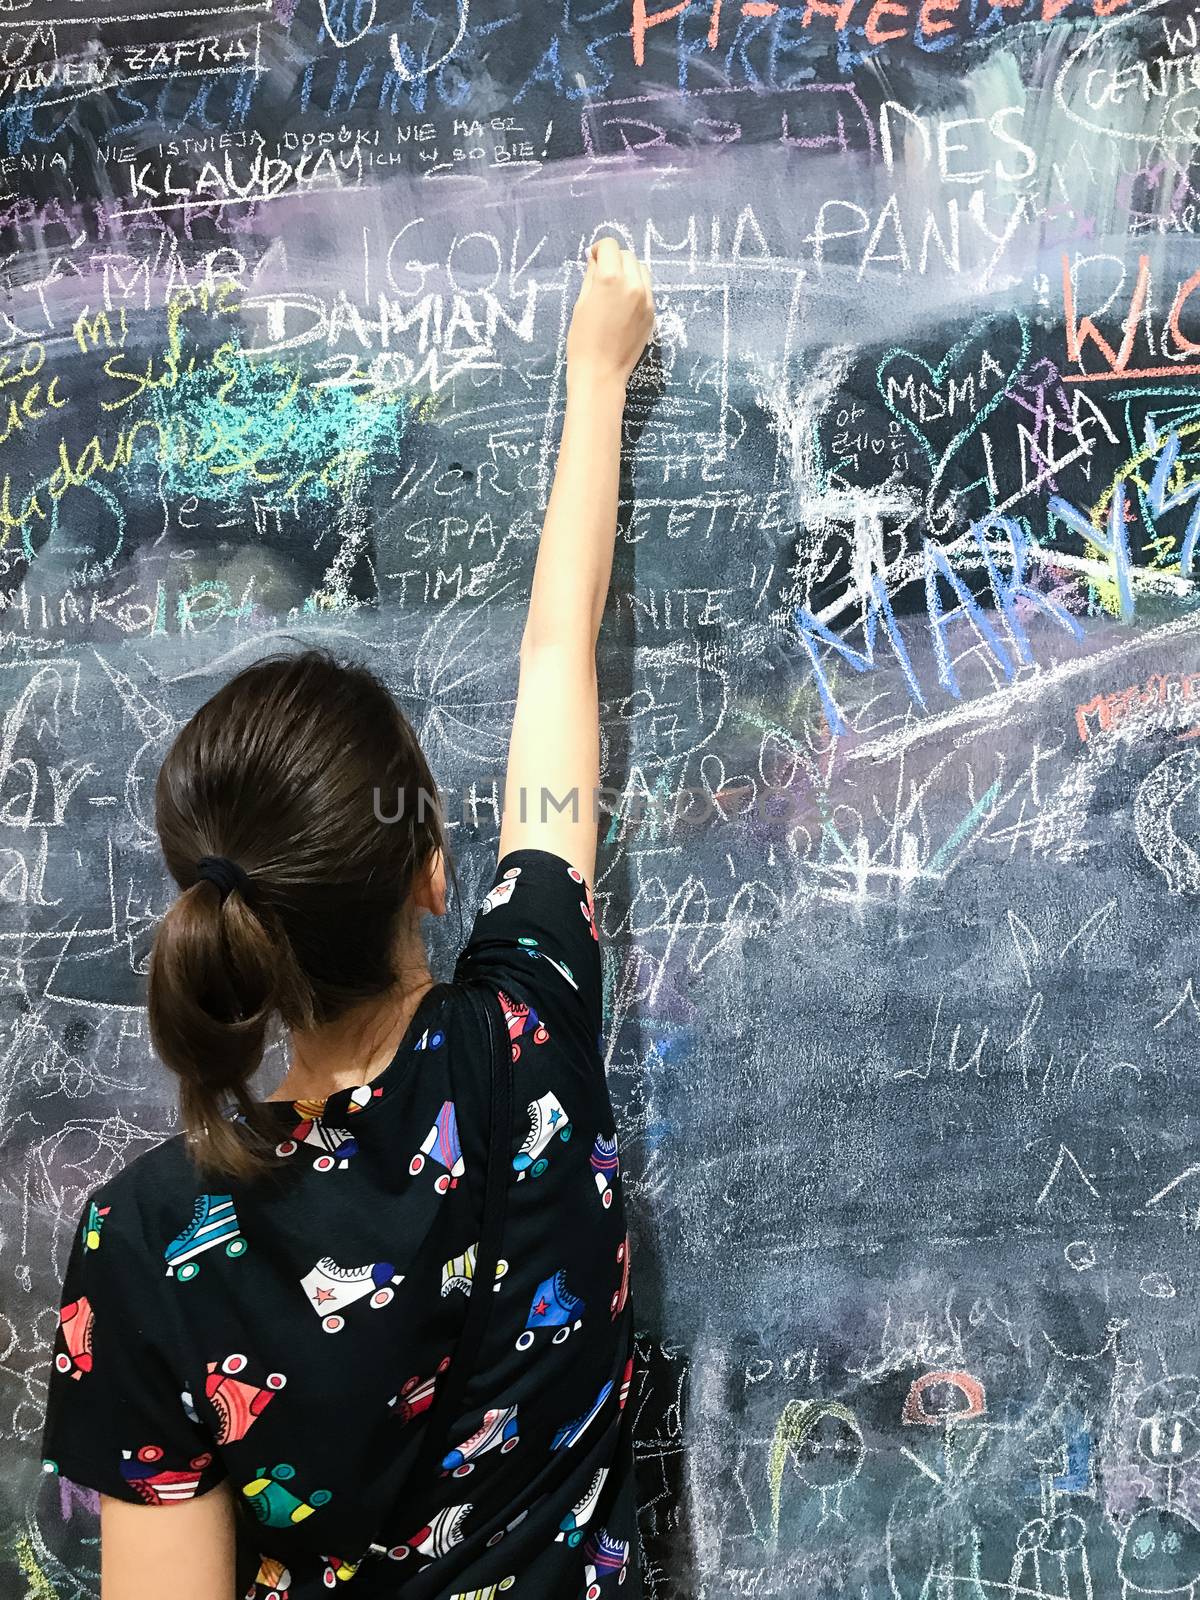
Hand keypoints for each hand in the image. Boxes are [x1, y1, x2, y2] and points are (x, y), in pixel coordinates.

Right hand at [565, 237, 654, 396]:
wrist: (601, 374)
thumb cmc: (583, 340)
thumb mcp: (581, 303)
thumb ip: (591, 276)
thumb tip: (596, 260)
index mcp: (611, 278)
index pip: (610, 246)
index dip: (599, 249)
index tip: (593, 260)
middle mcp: (633, 284)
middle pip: (627, 255)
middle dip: (614, 259)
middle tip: (602, 275)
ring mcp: (646, 299)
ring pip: (641, 269)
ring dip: (628, 271)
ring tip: (615, 287)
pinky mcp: (652, 313)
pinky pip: (646, 289)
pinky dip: (636, 287)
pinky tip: (623, 304)